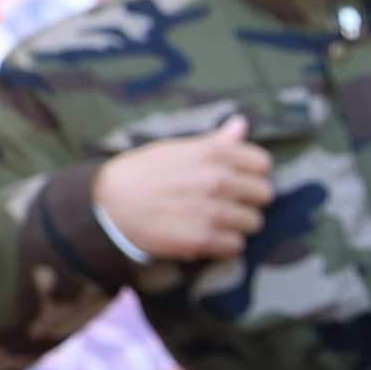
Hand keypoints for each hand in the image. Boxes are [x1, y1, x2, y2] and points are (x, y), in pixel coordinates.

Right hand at [93, 116, 273, 259]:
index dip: (250, 172)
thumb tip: (242, 124)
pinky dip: (223, 244)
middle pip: (264, 194)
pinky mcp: (203, 239)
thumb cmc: (141, 174)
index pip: (263, 163)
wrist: (106, 207)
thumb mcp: (174, 149)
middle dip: (248, 199)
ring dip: (236, 223)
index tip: (236, 177)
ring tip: (213, 218)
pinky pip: (236, 245)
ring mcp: (212, 212)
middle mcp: (216, 181)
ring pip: (254, 222)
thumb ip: (215, 142)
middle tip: (225, 201)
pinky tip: (205, 234)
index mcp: (211, 154)